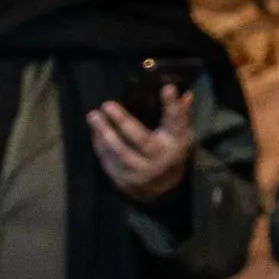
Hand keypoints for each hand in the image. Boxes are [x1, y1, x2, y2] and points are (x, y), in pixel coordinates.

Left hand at [87, 81, 198, 205]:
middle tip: (107, 105)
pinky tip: (95, 133)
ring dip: (104, 134)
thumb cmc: (171, 153)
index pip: (176, 122)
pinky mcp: (124, 180)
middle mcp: (159, 159)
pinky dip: (100, 146)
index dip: (172, 106)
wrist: (163, 190)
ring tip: (93, 116)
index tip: (167, 88)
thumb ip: (180, 115)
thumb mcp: (181, 134)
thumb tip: (185, 94)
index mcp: (177, 143)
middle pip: (141, 139)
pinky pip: (109, 161)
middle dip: (123, 121)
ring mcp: (140, 172)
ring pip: (120, 152)